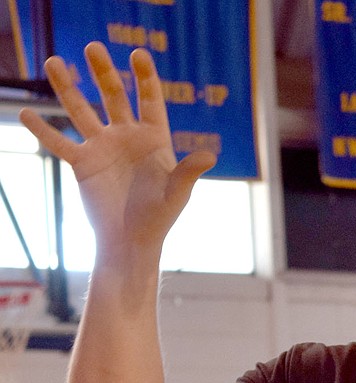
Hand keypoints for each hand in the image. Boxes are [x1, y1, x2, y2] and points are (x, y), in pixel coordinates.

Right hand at [19, 42, 215, 265]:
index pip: (150, 101)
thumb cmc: (159, 218)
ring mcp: (103, 148)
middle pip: (113, 96)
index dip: (145, 77)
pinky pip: (59, 143)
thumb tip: (210, 156)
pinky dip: (43, 130)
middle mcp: (127, 137)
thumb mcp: (178, 193)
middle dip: (103, 71)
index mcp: (153, 139)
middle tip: (93, 47)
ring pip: (81, 111)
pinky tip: (25, 113)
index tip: (138, 54)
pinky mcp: (83, 164)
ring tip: (54, 61)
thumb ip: (189, 171)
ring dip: (66, 87)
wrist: (132, 241)